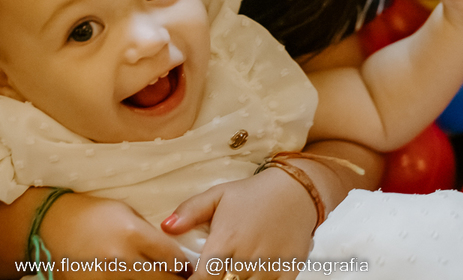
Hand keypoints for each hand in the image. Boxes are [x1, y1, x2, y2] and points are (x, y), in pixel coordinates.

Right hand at [39, 193, 186, 279]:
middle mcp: (121, 259)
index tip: (187, 268)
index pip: (173, 259)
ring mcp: (106, 278)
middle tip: (179, 279)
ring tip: (158, 278)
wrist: (51, 224)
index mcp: (133, 234)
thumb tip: (174, 254)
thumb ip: (150, 234)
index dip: (185, 266)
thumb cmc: (92, 214)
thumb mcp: (126, 213)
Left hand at [164, 168, 317, 279]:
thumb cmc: (252, 194)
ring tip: (230, 272)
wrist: (296, 191)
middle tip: (212, 273)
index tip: (192, 277)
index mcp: (226, 240)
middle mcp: (246, 257)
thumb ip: (190, 211)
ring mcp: (268, 267)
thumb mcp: (218, 195)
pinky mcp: (288, 272)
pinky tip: (251, 276)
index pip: (202, 279)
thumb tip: (166, 227)